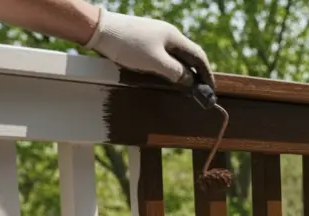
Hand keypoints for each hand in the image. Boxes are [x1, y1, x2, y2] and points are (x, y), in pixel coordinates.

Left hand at [84, 8, 211, 83]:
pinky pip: (163, 55)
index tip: (211, 91)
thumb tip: (191, 83)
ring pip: (175, 56)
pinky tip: (164, 77)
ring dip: (182, 72)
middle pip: (188, 56)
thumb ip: (176, 73)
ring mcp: (154, 36)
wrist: (98, 29)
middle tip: (198, 92)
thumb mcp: (155, 62)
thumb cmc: (128, 45)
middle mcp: (168, 34)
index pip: (199, 57)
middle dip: (196, 74)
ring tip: (184, 88)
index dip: (207, 75)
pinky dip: (169, 68)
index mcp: (174, 37)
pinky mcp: (142, 40)